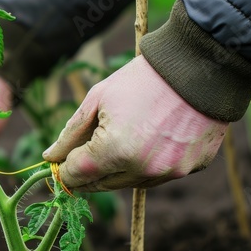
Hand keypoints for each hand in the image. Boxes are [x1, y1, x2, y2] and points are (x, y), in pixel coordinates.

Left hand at [42, 56, 226, 191]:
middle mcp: (143, 168)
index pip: (77, 175)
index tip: (59, 165)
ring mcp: (170, 171)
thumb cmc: (142, 78)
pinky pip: (158, 176)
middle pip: (102, 184)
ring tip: (119, 141)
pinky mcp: (191, 168)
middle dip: (88, 172)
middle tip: (81, 157)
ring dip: (117, 170)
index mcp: (116, 150)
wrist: (200, 66)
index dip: (64, 171)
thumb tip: (50, 158)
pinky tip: (147, 142)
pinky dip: (147, 165)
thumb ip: (71, 132)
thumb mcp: (98, 98)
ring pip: (130, 183)